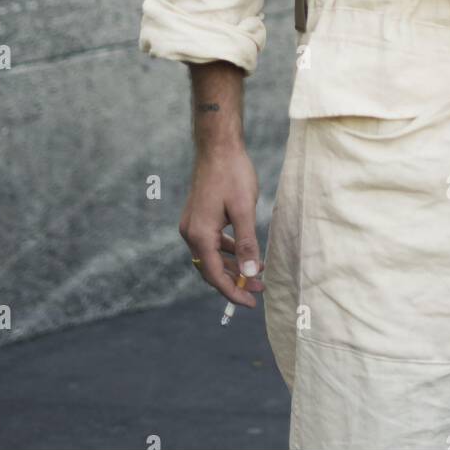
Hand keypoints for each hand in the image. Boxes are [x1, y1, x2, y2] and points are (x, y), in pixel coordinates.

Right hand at [179, 145, 264, 306]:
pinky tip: (245, 252)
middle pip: (211, 269)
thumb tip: (251, 273)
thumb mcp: (244, 210)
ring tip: (257, 274)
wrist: (218, 146)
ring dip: (232, 266)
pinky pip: (211, 243)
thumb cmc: (232, 173)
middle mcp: (190, 232)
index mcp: (200, 234)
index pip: (215, 275)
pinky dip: (227, 251)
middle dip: (235, 281)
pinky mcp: (198, 217)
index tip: (251, 303)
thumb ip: (247, 243)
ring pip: (211, 256)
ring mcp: (192, 224)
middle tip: (259, 290)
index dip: (233, 291)